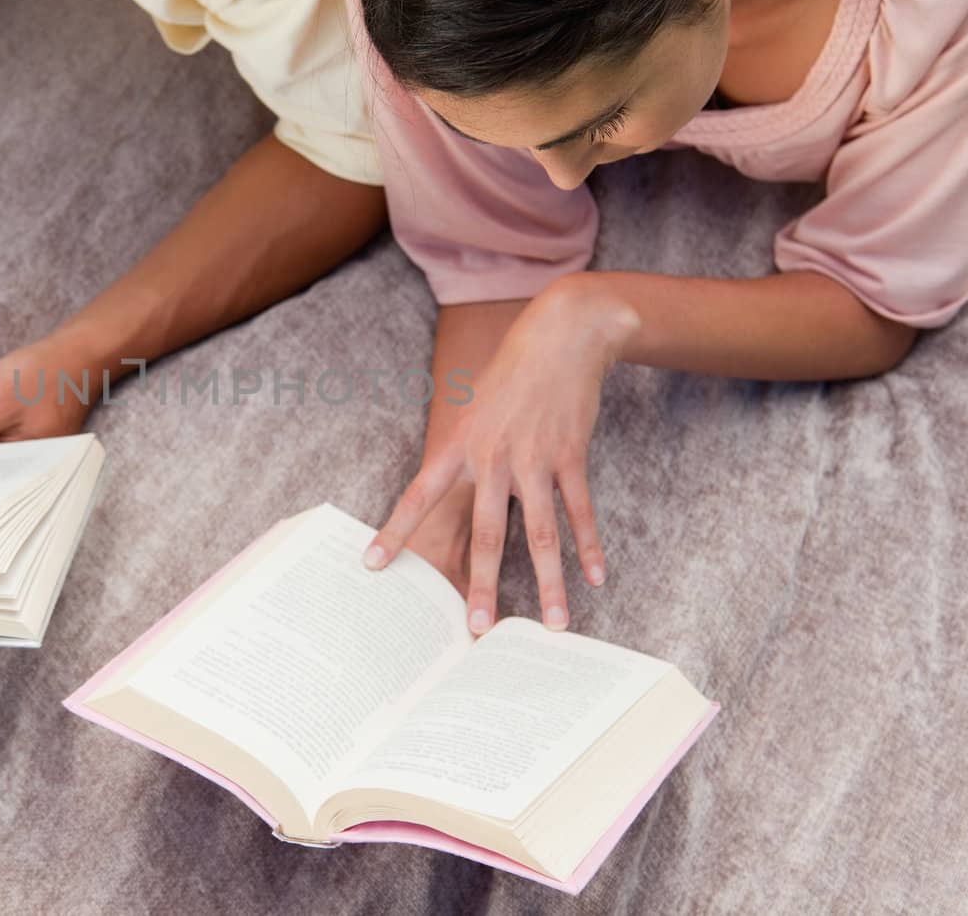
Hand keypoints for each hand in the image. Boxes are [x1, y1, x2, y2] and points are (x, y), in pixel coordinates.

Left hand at [363, 275, 636, 633]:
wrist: (560, 337)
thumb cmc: (508, 378)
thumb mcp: (472, 411)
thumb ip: (464, 459)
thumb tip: (455, 507)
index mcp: (458, 446)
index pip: (418, 496)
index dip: (394, 532)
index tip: (372, 565)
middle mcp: (493, 457)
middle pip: (487, 533)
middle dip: (483, 585)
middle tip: (477, 629)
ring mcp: (535, 459)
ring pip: (542, 534)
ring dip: (550, 583)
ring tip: (553, 625)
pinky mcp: (570, 456)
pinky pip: (580, 512)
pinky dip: (588, 547)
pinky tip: (595, 579)